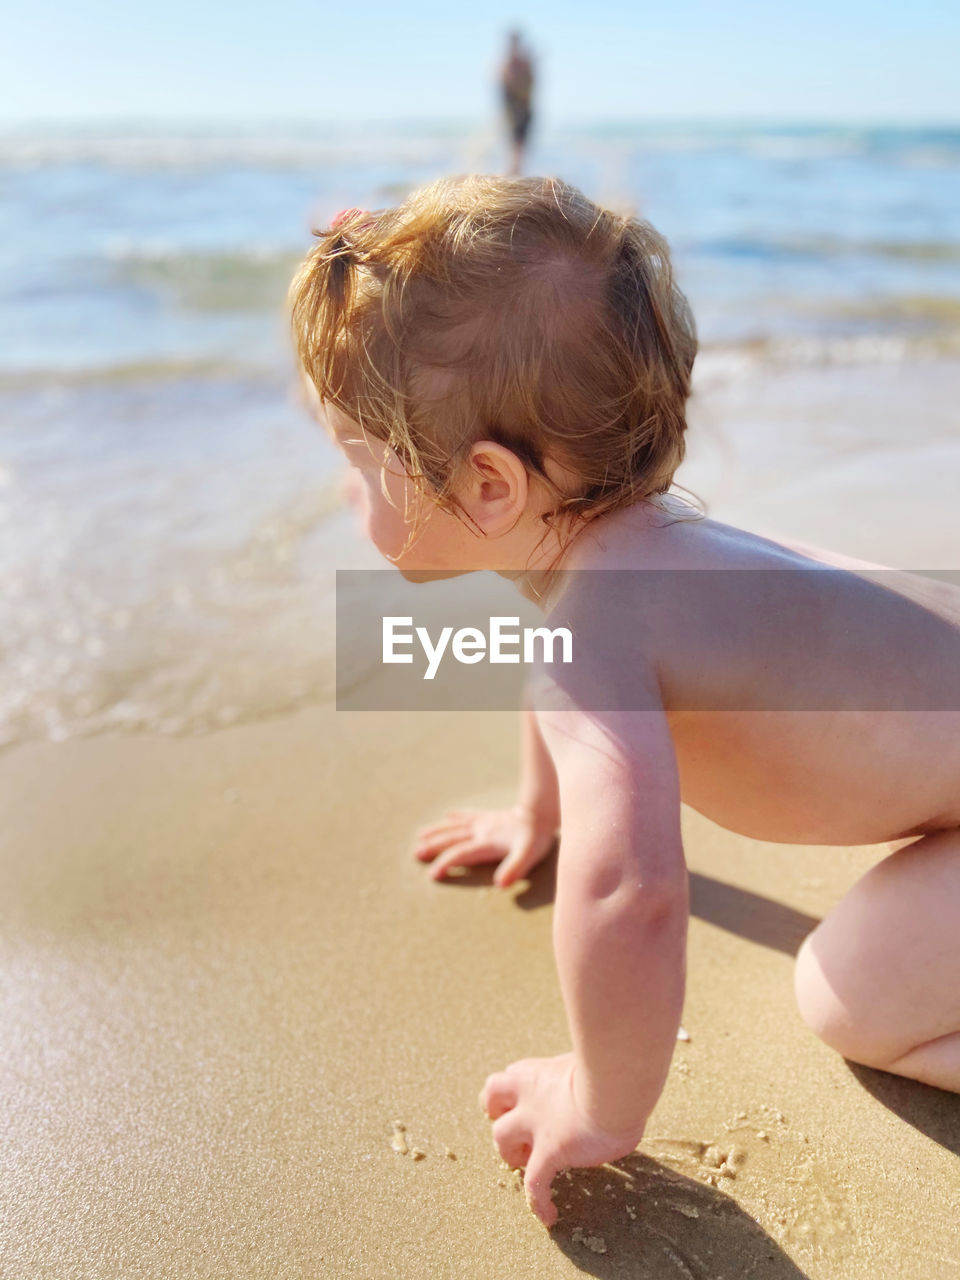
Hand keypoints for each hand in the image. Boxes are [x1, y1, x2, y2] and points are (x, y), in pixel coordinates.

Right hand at [413, 805, 557, 886]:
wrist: (541, 812)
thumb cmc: (536, 838)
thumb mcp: (529, 855)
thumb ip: (514, 868)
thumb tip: (500, 885)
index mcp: (486, 843)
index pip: (461, 854)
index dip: (446, 864)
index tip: (432, 874)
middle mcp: (481, 832)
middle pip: (452, 839)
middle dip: (433, 847)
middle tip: (415, 853)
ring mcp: (484, 823)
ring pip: (455, 827)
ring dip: (437, 832)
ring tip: (420, 836)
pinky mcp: (490, 818)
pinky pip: (468, 816)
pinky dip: (457, 816)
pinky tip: (447, 815)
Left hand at [480, 1053, 645, 1226]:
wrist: (617, 1084)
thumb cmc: (614, 1069)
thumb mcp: (590, 1064)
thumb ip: (581, 1076)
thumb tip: (597, 1086)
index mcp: (541, 1071)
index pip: (511, 1076)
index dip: (512, 1092)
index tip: (523, 1102)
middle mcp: (530, 1093)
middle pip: (491, 1096)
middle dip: (499, 1113)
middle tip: (520, 1129)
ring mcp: (536, 1124)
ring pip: (501, 1138)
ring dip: (511, 1152)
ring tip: (532, 1164)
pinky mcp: (550, 1151)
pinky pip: (535, 1184)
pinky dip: (538, 1202)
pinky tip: (550, 1216)